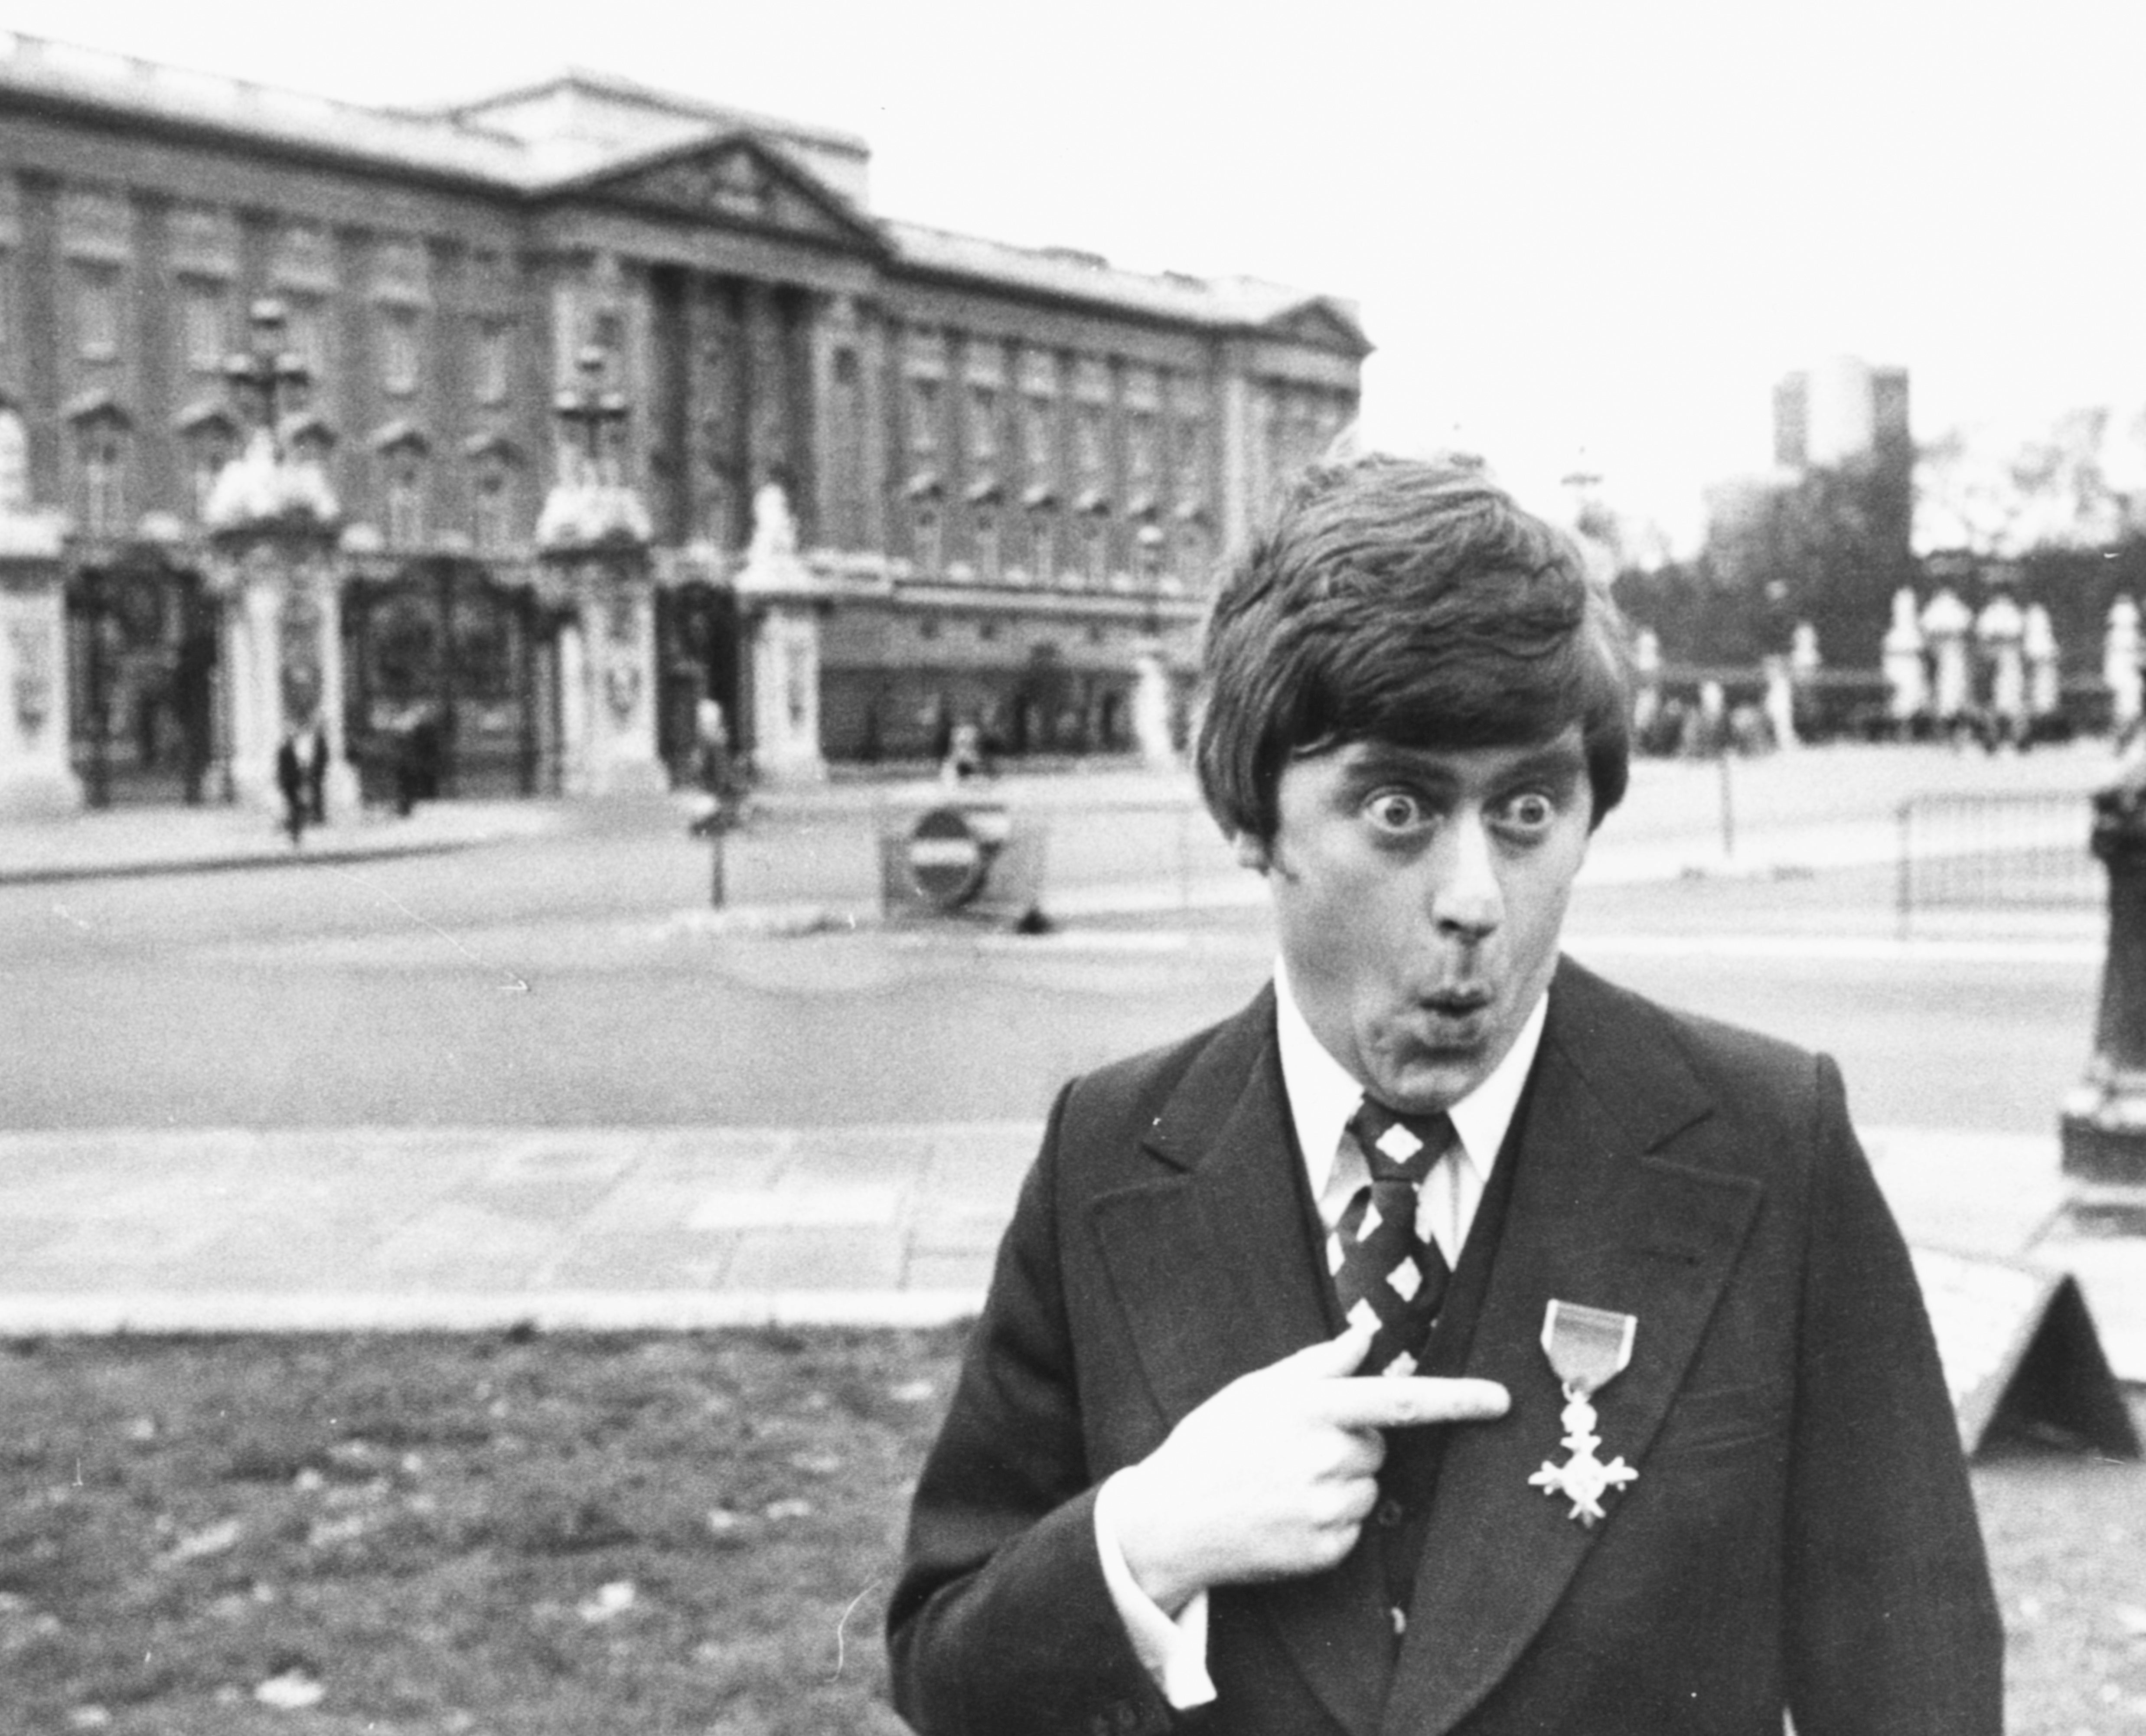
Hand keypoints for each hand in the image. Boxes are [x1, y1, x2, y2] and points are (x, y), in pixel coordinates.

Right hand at [1110, 1323, 1508, 1611]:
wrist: (1170, 1521)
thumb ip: (1316, 1364)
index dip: (1457, 1399)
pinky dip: (1331, 1519)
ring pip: (1368, 1486)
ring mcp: (1328, 1508)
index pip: (1402, 1400)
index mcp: (1312, 1408)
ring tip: (1285, 1485)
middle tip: (1294, 1449)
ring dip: (1341, 1483)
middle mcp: (1326, 1456)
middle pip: (1378, 1445)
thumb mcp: (1254, 1390)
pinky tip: (1286, 1514)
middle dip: (1350, 1442)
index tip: (1501, 1400)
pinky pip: (1354, 1526)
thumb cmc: (1211, 1444)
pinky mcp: (1327, 1551)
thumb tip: (1364, 1336)